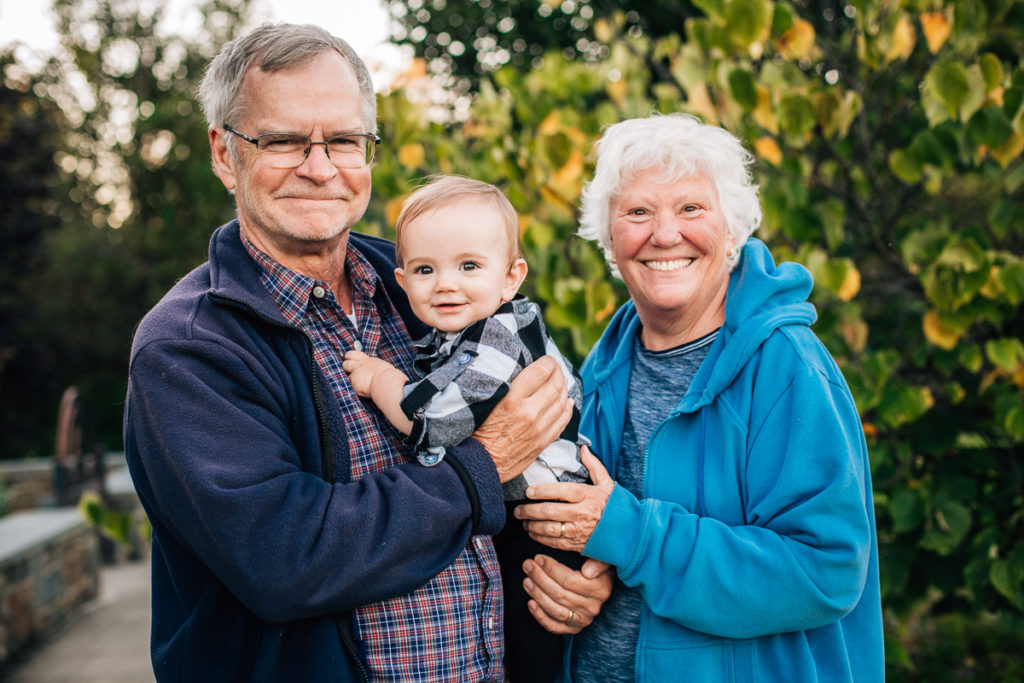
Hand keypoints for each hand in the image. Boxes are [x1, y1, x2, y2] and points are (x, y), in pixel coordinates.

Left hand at [342, 350, 398, 397]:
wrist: (386, 381)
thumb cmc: (388, 374)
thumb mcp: (381, 365)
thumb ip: (374, 366)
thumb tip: (375, 369)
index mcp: (366, 360)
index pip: (352, 354)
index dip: (349, 357)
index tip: (351, 360)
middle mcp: (359, 366)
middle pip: (345, 364)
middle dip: (347, 368)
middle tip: (351, 372)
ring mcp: (355, 375)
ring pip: (347, 376)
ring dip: (351, 380)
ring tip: (360, 384)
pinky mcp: (354, 384)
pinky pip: (352, 387)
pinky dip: (356, 389)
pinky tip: (363, 390)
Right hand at [473, 356, 572, 481]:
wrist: (480, 463)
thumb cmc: (478, 431)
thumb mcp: (488, 403)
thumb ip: (508, 387)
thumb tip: (525, 372)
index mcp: (512, 399)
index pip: (541, 371)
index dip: (549, 361)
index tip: (549, 359)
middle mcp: (529, 412)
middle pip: (556, 384)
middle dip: (559, 373)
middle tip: (557, 368)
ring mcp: (539, 428)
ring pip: (563, 401)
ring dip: (565, 388)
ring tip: (562, 382)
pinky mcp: (543, 441)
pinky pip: (563, 420)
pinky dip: (568, 408)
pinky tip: (568, 402)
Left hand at [514, 447, 613, 551]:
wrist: (630, 533)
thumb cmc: (616, 506)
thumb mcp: (607, 484)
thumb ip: (594, 466)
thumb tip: (583, 448)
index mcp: (589, 496)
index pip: (561, 491)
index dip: (542, 491)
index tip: (528, 491)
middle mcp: (583, 513)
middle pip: (551, 511)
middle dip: (530, 510)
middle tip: (518, 509)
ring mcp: (580, 530)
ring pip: (550, 528)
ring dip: (533, 525)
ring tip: (523, 520)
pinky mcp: (578, 544)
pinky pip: (555, 542)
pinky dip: (541, 538)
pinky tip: (533, 533)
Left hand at [523, 555, 613, 633]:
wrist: (601, 590)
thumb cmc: (598, 571)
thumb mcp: (602, 561)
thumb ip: (598, 563)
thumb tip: (587, 570)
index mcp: (601, 589)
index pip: (570, 580)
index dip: (551, 569)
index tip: (538, 558)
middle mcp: (592, 607)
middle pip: (559, 594)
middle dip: (539, 578)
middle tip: (528, 566)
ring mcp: (582, 620)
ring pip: (554, 609)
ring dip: (537, 594)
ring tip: (526, 581)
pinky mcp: (573, 629)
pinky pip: (554, 626)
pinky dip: (540, 616)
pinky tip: (530, 603)